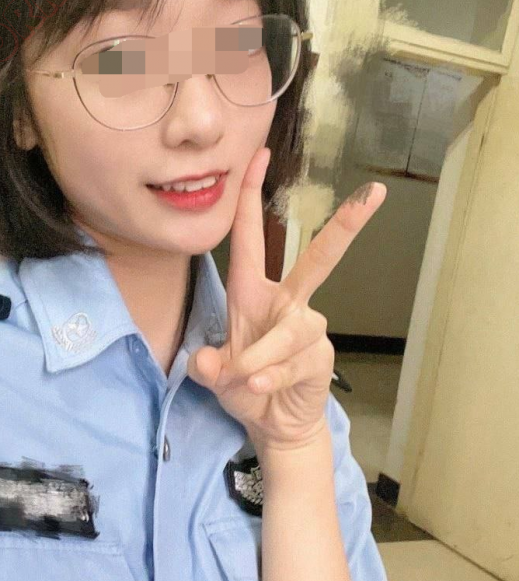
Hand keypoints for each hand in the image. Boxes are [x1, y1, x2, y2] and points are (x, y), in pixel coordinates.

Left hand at [186, 146, 386, 452]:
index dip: (251, 196)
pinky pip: (295, 361)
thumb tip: (209, 364)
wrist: (273, 425)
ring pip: (290, 330)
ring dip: (261, 357)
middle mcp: (285, 302)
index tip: (259, 155)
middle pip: (320, 258)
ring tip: (245, 379)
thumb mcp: (214, 376)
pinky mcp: (320, 356)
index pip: (250, 236)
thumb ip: (207, 368)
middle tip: (373, 194)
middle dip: (346, 226)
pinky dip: (272, 376)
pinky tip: (258, 388)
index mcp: (252, 291)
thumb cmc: (244, 386)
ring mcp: (307, 328)